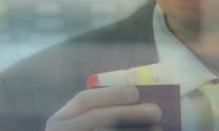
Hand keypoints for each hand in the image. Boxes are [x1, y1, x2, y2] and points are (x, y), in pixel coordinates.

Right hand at [45, 86, 161, 130]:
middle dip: (128, 114)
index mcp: (60, 122)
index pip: (84, 100)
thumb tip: (143, 101)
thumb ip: (110, 114)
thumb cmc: (95, 130)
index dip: (110, 94)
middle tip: (156, 111)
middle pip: (96, 119)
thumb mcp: (91, 124)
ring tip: (158, 129)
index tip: (136, 92)